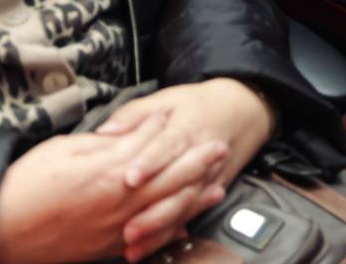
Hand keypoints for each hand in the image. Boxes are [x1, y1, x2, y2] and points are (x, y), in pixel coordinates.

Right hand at [0, 109, 218, 263]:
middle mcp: (120, 201)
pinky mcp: (104, 248)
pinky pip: (147, 241)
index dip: (177, 136)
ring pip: (165, 212)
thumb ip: (107, 143)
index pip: (155, 149)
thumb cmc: (26, 185)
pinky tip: (183, 227)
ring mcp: (115, 228)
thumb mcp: (67, 149)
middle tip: (219, 151)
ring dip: (193, 199)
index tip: (193, 124)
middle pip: (170, 180)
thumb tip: (132, 132)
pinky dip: (168, 232)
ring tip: (215, 188)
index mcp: (111, 170)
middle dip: (198, 165)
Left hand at [93, 80, 278, 258]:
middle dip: (152, 210)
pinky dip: (169, 235)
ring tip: (134, 245)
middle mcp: (198, 157)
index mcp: (184, 130)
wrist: (239, 112)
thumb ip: (133, 115)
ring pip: (183, 208)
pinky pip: (188, 217)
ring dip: (159, 230)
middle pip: (176, 187)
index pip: (166, 147)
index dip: (149, 163)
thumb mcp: (165, 98)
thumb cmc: (196, 106)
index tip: (129, 178)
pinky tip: (150, 247)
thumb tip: (106, 130)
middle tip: (126, 228)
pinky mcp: (207, 193)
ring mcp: (205, 179)